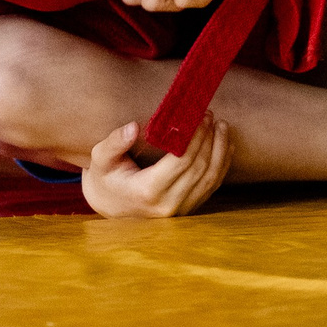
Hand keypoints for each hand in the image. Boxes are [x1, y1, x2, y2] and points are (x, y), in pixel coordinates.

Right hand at [80, 116, 233, 218]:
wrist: (110, 206)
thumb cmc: (106, 178)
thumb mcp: (101, 158)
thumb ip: (114, 142)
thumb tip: (133, 127)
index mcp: (147, 191)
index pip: (181, 161)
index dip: (196, 137)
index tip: (201, 115)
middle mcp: (167, 205)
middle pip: (199, 169)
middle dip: (210, 139)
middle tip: (211, 116)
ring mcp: (180, 211)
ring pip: (210, 179)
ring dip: (220, 151)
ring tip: (222, 127)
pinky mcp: (188, 210)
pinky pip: (211, 187)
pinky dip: (221, 166)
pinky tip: (225, 147)